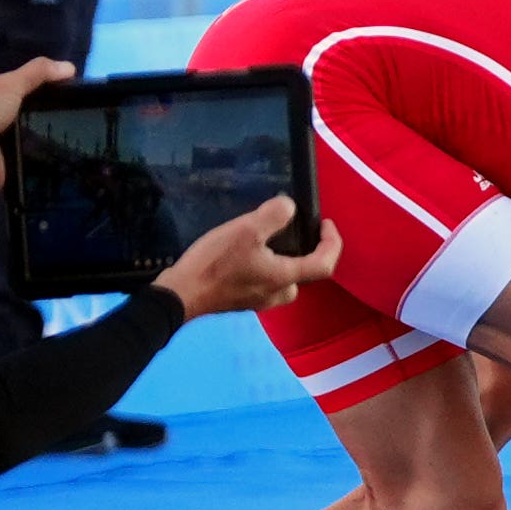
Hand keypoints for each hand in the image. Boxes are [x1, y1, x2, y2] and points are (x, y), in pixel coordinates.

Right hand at [154, 191, 341, 320]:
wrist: (178, 295)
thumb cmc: (214, 264)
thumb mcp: (246, 231)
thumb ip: (274, 216)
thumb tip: (289, 207)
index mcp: (285, 278)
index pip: (325, 264)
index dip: (332, 242)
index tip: (325, 223)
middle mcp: (277, 294)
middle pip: (303, 271)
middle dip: (304, 250)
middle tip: (293, 229)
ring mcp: (258, 301)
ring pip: (282, 277)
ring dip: (282, 257)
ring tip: (266, 237)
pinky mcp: (241, 301)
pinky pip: (263, 281)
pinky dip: (264, 266)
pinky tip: (245, 253)